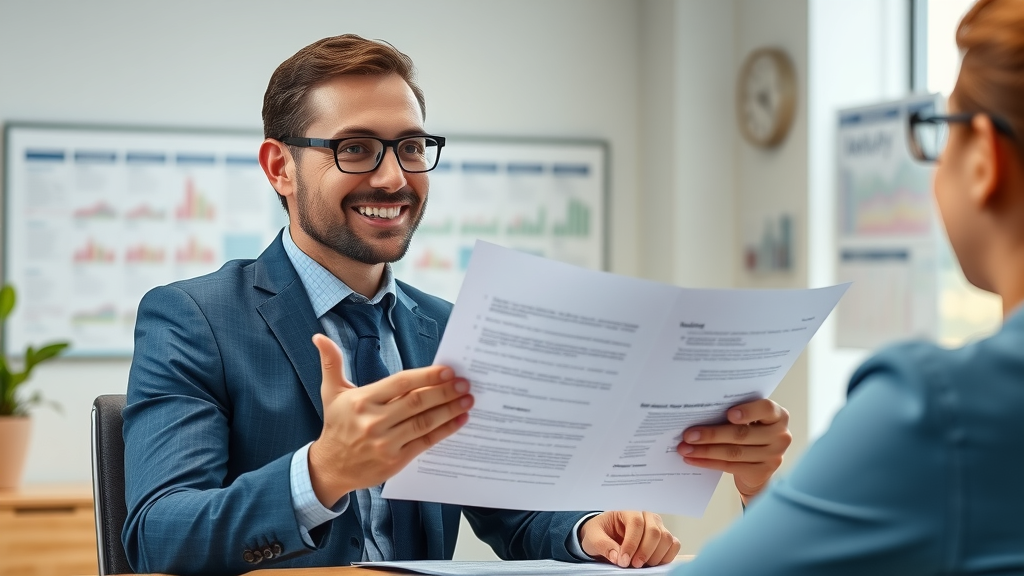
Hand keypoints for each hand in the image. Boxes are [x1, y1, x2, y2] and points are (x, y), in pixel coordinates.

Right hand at [307, 334, 472, 505]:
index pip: (401, 383)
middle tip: (465, 383)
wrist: (329, 467)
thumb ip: (331, 363)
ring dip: (449, 410)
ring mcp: (386, 443)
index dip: (426, 376)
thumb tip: (319, 337)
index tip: (448, 370)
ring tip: (468, 399)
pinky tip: (460, 420)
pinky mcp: (395, 461)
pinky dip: (445, 431)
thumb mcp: (331, 393)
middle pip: (416, 403)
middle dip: (444, 392)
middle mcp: (374, 421)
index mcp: (363, 401)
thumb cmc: (336, 425)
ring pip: (424, 423)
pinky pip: (425, 442)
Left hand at [579, 511, 679, 567]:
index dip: (631, 544)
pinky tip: (652, 563)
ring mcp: (657, 526)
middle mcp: (646, 516)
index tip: (623, 560)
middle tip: (633, 565)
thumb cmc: (600, 532)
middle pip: (654, 532)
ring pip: (666, 539)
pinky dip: (666, 557)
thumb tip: (617, 556)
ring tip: (641, 565)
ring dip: (655, 556)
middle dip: (644, 552)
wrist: (604, 535)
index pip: (636, 523)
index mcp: (627, 511)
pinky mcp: (663, 538)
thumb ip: (603, 544)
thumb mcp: (593, 536)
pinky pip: (674, 545)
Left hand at [676, 399, 790, 504]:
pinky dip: (708, 462)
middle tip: (688, 435)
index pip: (767, 409)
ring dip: (705, 450)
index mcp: (778, 416)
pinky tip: (693, 459)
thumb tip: (698, 412)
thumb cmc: (749, 431)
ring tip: (684, 448)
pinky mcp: (762, 472)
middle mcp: (780, 435)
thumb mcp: (749, 419)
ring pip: (734, 452)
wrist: (759, 464)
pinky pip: (730, 466)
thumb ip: (735, 413)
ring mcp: (773, 456)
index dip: (748, 411)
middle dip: (711, 434)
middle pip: (742, 434)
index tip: (728, 414)